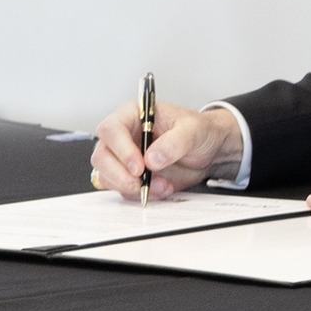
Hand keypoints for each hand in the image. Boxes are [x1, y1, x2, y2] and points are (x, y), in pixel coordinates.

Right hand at [91, 101, 242, 199]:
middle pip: (102, 156)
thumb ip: (174, 142)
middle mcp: (122, 136)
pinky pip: (123, 190)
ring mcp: (123, 158)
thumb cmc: (198, 131)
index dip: (121, 149)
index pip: (111, 129)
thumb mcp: (193, 130)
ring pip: (107, 176)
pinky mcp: (130, 176)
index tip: (139, 167)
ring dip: (131, 187)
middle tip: (141, 183)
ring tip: (162, 186)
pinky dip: (139, 195)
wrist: (209, 149)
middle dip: (119, 174)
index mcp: (132, 115)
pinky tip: (162, 189)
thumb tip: (152, 158)